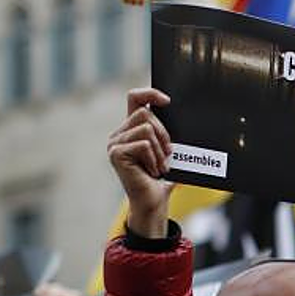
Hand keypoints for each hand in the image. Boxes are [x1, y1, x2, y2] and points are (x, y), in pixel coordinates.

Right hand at [107, 87, 173, 237]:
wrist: (154, 202)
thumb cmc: (162, 177)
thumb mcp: (167, 149)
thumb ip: (166, 132)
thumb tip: (179, 112)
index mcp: (131, 128)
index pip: (134, 98)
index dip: (150, 93)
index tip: (167, 101)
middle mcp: (119, 133)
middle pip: (145, 113)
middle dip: (163, 133)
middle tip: (168, 154)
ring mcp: (115, 143)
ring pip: (146, 127)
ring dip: (159, 148)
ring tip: (159, 165)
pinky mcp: (116, 153)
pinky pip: (143, 143)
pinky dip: (154, 158)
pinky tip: (152, 171)